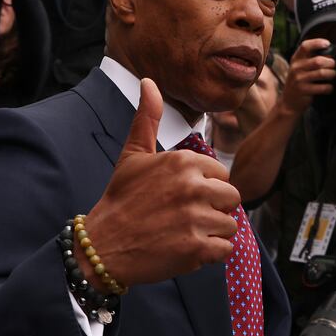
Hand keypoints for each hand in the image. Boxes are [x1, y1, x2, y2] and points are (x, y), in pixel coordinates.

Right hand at [82, 78, 241, 285]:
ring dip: (211, 233)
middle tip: (183, 217)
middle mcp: (193, 187)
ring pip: (229, 225)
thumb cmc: (121, 199)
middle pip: (231, 198)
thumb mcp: (133, 155)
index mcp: (183, 161)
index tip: (180, 196)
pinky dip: (210, 254)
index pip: (221, 174)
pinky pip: (225, 249)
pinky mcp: (197, 249)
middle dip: (213, 209)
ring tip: (182, 233)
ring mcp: (196, 218)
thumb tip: (149, 81)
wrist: (104, 246)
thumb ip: (148, 118)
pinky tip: (185, 249)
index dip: (204, 187)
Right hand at [277, 38, 335, 116]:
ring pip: (321, 73)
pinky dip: (329, 88)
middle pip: (318, 61)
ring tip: (333, 76)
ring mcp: (299, 79)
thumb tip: (330, 53)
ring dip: (331, 74)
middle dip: (330, 63)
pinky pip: (322, 87)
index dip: (317, 43)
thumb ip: (310, 60)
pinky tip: (328, 88)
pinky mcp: (303, 90)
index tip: (327, 44)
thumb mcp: (299, 68)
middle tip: (334, 66)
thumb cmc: (298, 83)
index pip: (305, 46)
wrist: (288, 103)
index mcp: (296, 59)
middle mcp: (296, 68)